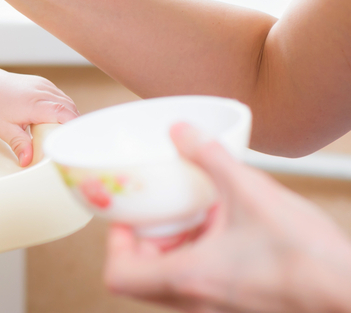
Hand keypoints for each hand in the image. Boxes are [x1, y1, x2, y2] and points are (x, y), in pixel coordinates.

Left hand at [0, 69, 78, 166]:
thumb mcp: (3, 129)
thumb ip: (19, 145)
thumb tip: (27, 162)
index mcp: (33, 103)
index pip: (63, 113)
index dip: (73, 127)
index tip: (75, 141)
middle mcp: (41, 90)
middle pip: (69, 108)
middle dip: (73, 125)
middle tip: (70, 143)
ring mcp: (44, 85)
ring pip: (67, 102)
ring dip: (69, 117)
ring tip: (62, 134)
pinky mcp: (44, 83)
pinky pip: (60, 96)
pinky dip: (62, 109)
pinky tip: (56, 121)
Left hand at [104, 123, 350, 312]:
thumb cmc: (309, 256)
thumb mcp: (251, 191)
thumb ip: (209, 156)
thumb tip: (180, 131)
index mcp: (189, 279)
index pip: (119, 277)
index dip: (115, 246)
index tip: (129, 218)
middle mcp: (198, 305)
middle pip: (144, 280)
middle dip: (149, 241)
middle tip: (165, 211)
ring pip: (176, 285)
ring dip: (179, 249)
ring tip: (203, 216)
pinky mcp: (244, 312)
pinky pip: (206, 288)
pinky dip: (206, 260)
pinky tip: (233, 232)